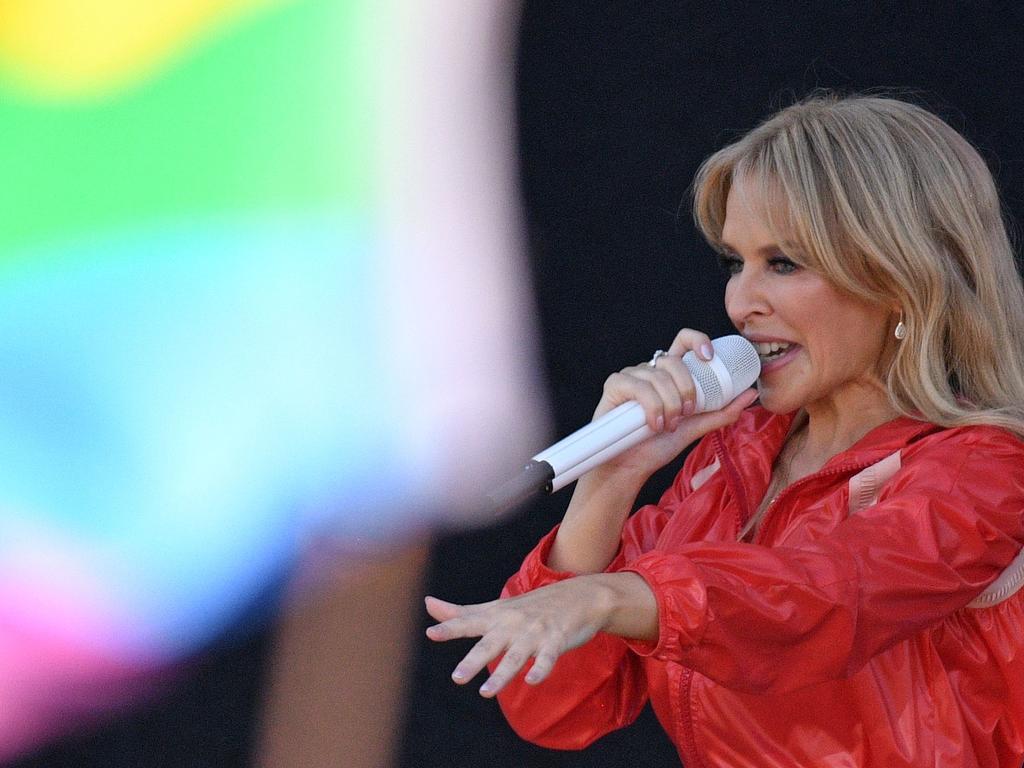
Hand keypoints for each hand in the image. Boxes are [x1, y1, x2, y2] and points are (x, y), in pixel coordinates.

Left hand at [425, 573, 655, 696]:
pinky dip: (540, 669)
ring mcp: (534, 632)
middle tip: (457, 678)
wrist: (578, 596)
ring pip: (516, 656)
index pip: (469, 622)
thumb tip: (427, 604)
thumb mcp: (493, 608)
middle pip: (490, 644)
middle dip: (473, 661)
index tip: (430, 633)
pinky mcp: (556, 640)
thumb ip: (460, 613)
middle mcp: (512, 624)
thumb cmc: (530, 607)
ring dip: (502, 674)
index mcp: (495, 617)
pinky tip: (532, 681)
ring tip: (486, 692)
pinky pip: (547, 657)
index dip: (450, 627)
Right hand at [589, 328, 756, 482]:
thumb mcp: (695, 428)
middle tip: (686, 413)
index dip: (697, 341)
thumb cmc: (656, 446)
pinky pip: (639, 387)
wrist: (630, 467)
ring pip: (658, 377)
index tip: (709, 358)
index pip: (683, 342)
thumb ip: (720, 412)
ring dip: (669, 405)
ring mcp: (630, 376)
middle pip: (674, 360)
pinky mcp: (615, 385)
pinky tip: (653, 424)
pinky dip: (652, 407)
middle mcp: (650, 370)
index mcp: (669, 375)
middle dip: (686, 389)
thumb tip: (749, 394)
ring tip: (668, 426)